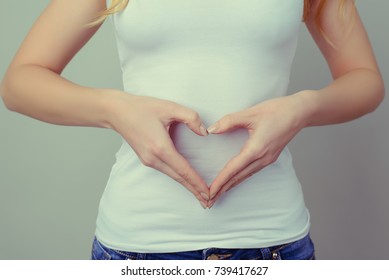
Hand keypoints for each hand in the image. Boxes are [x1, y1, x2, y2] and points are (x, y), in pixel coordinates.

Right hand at [108, 91, 209, 207]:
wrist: (116, 112)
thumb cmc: (142, 108)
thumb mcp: (169, 107)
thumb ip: (191, 118)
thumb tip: (205, 132)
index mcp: (161, 148)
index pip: (183, 170)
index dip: (197, 183)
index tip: (208, 193)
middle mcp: (154, 158)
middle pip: (179, 178)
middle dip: (195, 191)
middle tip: (209, 203)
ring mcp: (148, 160)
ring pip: (172, 176)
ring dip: (187, 186)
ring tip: (200, 195)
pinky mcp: (146, 159)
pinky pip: (166, 171)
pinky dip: (178, 178)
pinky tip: (185, 181)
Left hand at [207, 95, 306, 207]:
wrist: (300, 112)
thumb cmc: (277, 111)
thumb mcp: (250, 113)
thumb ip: (229, 121)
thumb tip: (212, 130)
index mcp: (256, 149)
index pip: (233, 169)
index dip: (220, 181)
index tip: (210, 192)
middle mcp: (262, 158)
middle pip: (238, 178)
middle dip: (222, 189)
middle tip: (209, 201)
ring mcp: (267, 159)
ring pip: (245, 176)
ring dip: (231, 185)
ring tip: (219, 193)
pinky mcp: (270, 157)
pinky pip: (252, 171)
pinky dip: (240, 178)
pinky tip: (235, 180)